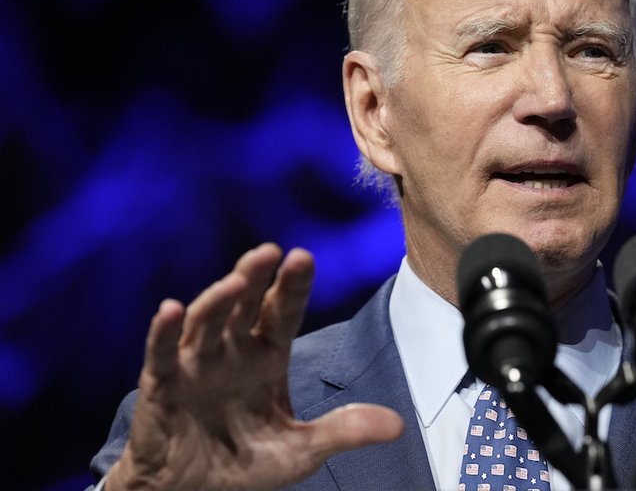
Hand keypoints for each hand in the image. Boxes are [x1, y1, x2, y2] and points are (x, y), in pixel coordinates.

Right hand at [105, 244, 402, 490]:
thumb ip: (344, 431)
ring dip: (217, 299)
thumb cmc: (245, 462)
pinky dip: (162, 333)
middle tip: (270, 252)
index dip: (292, 286)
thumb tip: (398, 425)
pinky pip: (159, 355)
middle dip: (255, 277)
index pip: (282, 312)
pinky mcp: (162, 386)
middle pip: (243, 305)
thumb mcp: (302, 450)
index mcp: (266, 356)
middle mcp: (231, 350)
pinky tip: (168, 310)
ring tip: (234, 282)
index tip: (304, 257)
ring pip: (205, 321)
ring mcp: (195, 364)